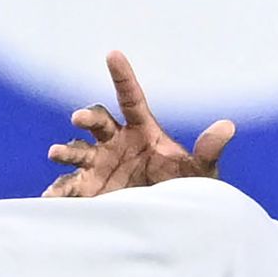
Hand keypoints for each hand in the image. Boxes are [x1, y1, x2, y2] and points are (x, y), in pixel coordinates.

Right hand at [43, 51, 236, 197]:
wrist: (170, 222)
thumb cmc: (185, 190)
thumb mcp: (199, 171)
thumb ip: (208, 150)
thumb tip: (227, 127)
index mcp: (142, 130)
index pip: (130, 98)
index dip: (123, 76)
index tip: (113, 54)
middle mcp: (115, 143)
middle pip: (96, 121)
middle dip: (87, 117)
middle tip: (80, 120)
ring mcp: (99, 165)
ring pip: (76, 150)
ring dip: (65, 150)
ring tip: (56, 154)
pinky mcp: (89, 190)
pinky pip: (68, 187)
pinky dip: (57, 192)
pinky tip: (50, 198)